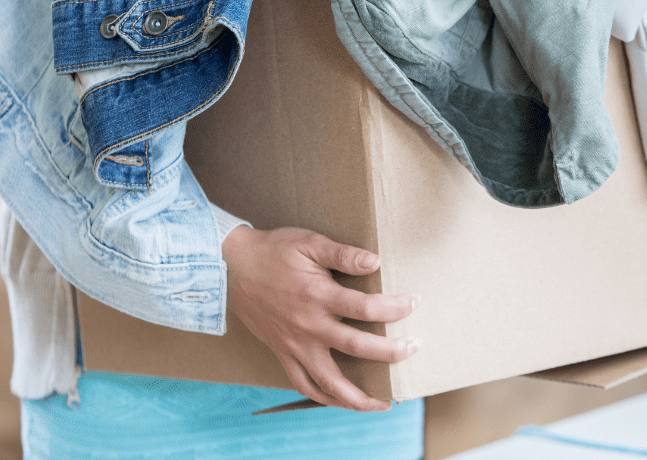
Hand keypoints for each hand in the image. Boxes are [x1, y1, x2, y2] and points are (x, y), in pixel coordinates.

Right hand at [222, 226, 419, 411]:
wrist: (231, 266)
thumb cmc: (275, 251)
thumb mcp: (309, 242)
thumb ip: (343, 253)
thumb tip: (375, 261)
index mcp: (318, 295)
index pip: (366, 308)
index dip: (395, 308)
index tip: (413, 303)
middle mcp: (309, 326)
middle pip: (357, 347)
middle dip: (391, 352)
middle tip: (415, 348)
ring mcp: (295, 344)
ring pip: (330, 381)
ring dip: (359, 396)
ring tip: (384, 402)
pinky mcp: (283, 353)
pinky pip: (304, 384)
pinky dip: (324, 399)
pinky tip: (343, 402)